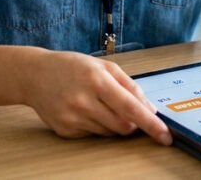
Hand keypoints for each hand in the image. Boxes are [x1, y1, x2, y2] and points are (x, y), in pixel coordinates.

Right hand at [21, 50, 171, 144]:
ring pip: (109, 133)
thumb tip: (149, 109)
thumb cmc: (72, 67)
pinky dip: (97, 126)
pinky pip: (93, 135)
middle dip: (133, 123)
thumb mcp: (104, 66)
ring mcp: (73, 118)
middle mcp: (84, 101)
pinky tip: (84, 110)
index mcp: (97, 81)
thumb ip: (129, 86)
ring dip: (114, 123)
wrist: (35, 75)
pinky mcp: (65, 131)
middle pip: (123, 126)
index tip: (166, 136)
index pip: (131, 108)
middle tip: (128, 111)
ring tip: (99, 104)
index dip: (151, 124)